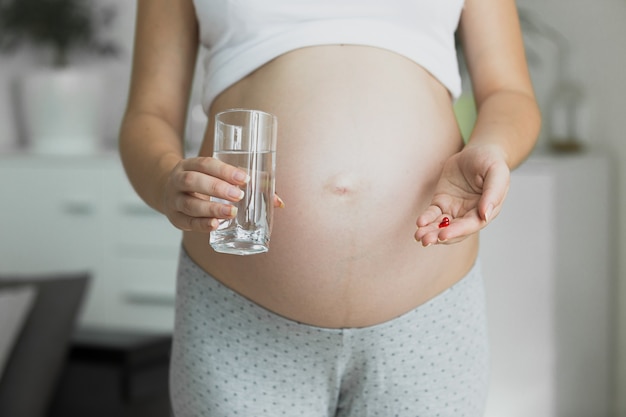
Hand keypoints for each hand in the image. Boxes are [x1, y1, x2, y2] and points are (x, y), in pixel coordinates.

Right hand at [161, 157, 283, 232]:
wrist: (166, 190)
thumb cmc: (204, 182)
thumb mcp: (219, 177)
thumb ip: (249, 185)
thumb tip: (279, 202)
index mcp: (191, 164)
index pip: (206, 164)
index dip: (224, 171)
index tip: (244, 178)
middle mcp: (179, 180)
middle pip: (194, 181)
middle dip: (217, 188)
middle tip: (238, 196)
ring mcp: (174, 200)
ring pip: (189, 203)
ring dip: (212, 208)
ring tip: (231, 213)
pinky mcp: (175, 218)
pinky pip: (187, 222)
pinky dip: (201, 224)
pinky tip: (215, 225)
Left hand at [415, 144, 509, 245]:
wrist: (478, 151)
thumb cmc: (491, 162)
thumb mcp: (497, 172)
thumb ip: (493, 193)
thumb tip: (485, 214)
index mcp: (486, 211)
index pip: (471, 225)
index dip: (457, 231)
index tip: (443, 235)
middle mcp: (470, 214)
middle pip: (454, 230)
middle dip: (439, 236)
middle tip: (425, 240)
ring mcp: (455, 210)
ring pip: (441, 225)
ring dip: (430, 232)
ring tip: (418, 236)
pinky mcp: (442, 203)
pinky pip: (433, 214)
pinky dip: (426, 219)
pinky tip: (420, 222)